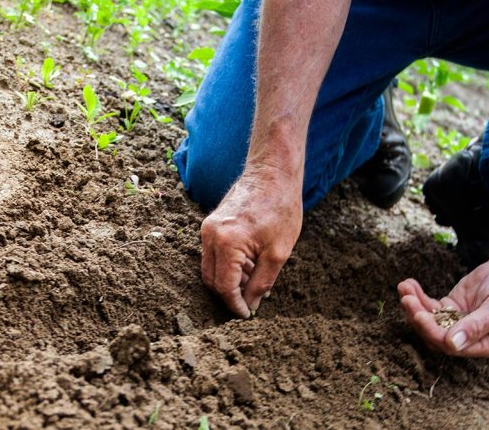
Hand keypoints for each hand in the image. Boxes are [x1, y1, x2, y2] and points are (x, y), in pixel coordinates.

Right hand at [200, 166, 302, 317]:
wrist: (272, 173)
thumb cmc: (280, 209)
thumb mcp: (278, 253)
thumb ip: (261, 283)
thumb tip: (250, 305)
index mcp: (226, 243)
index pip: (224, 287)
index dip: (235, 305)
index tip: (247, 315)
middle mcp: (210, 235)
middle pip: (211, 280)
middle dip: (229, 295)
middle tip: (250, 303)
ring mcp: (207, 228)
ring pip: (210, 268)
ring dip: (229, 281)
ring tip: (255, 282)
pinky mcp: (210, 224)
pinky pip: (213, 254)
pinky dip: (228, 266)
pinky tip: (249, 266)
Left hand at [397, 256, 488, 356]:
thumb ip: (476, 326)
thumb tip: (452, 344)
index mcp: (485, 345)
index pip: (452, 346)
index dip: (433, 332)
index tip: (420, 315)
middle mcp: (469, 338)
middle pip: (435, 335)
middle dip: (419, 318)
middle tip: (407, 300)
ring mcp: (457, 322)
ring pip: (429, 320)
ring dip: (414, 306)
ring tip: (404, 288)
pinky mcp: (450, 307)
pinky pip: (429, 306)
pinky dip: (418, 296)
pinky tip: (408, 284)